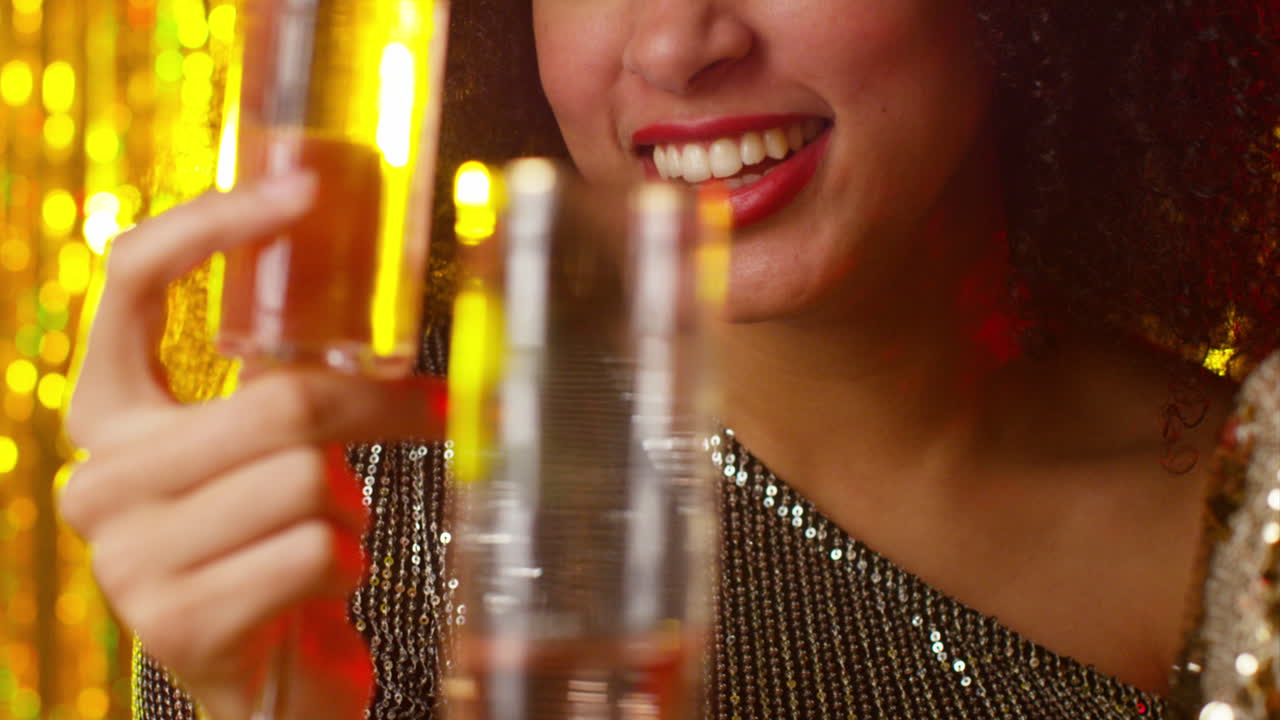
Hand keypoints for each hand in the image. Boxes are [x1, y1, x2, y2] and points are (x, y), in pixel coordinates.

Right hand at [58, 174, 444, 719]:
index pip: (131, 280)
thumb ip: (283, 381)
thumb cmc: (276, 545)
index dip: (214, 222)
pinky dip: (345, 563)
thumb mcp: (266, 450)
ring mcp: (128, 557)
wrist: (269, 679)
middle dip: (378, 407)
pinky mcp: (180, 623)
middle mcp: (98, 479)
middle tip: (431, 410)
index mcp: (111, 413)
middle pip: (278, 398)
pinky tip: (318, 588)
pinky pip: (314, 550)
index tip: (303, 189)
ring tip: (327, 536)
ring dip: (351, 505)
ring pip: (305, 476)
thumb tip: (386, 304)